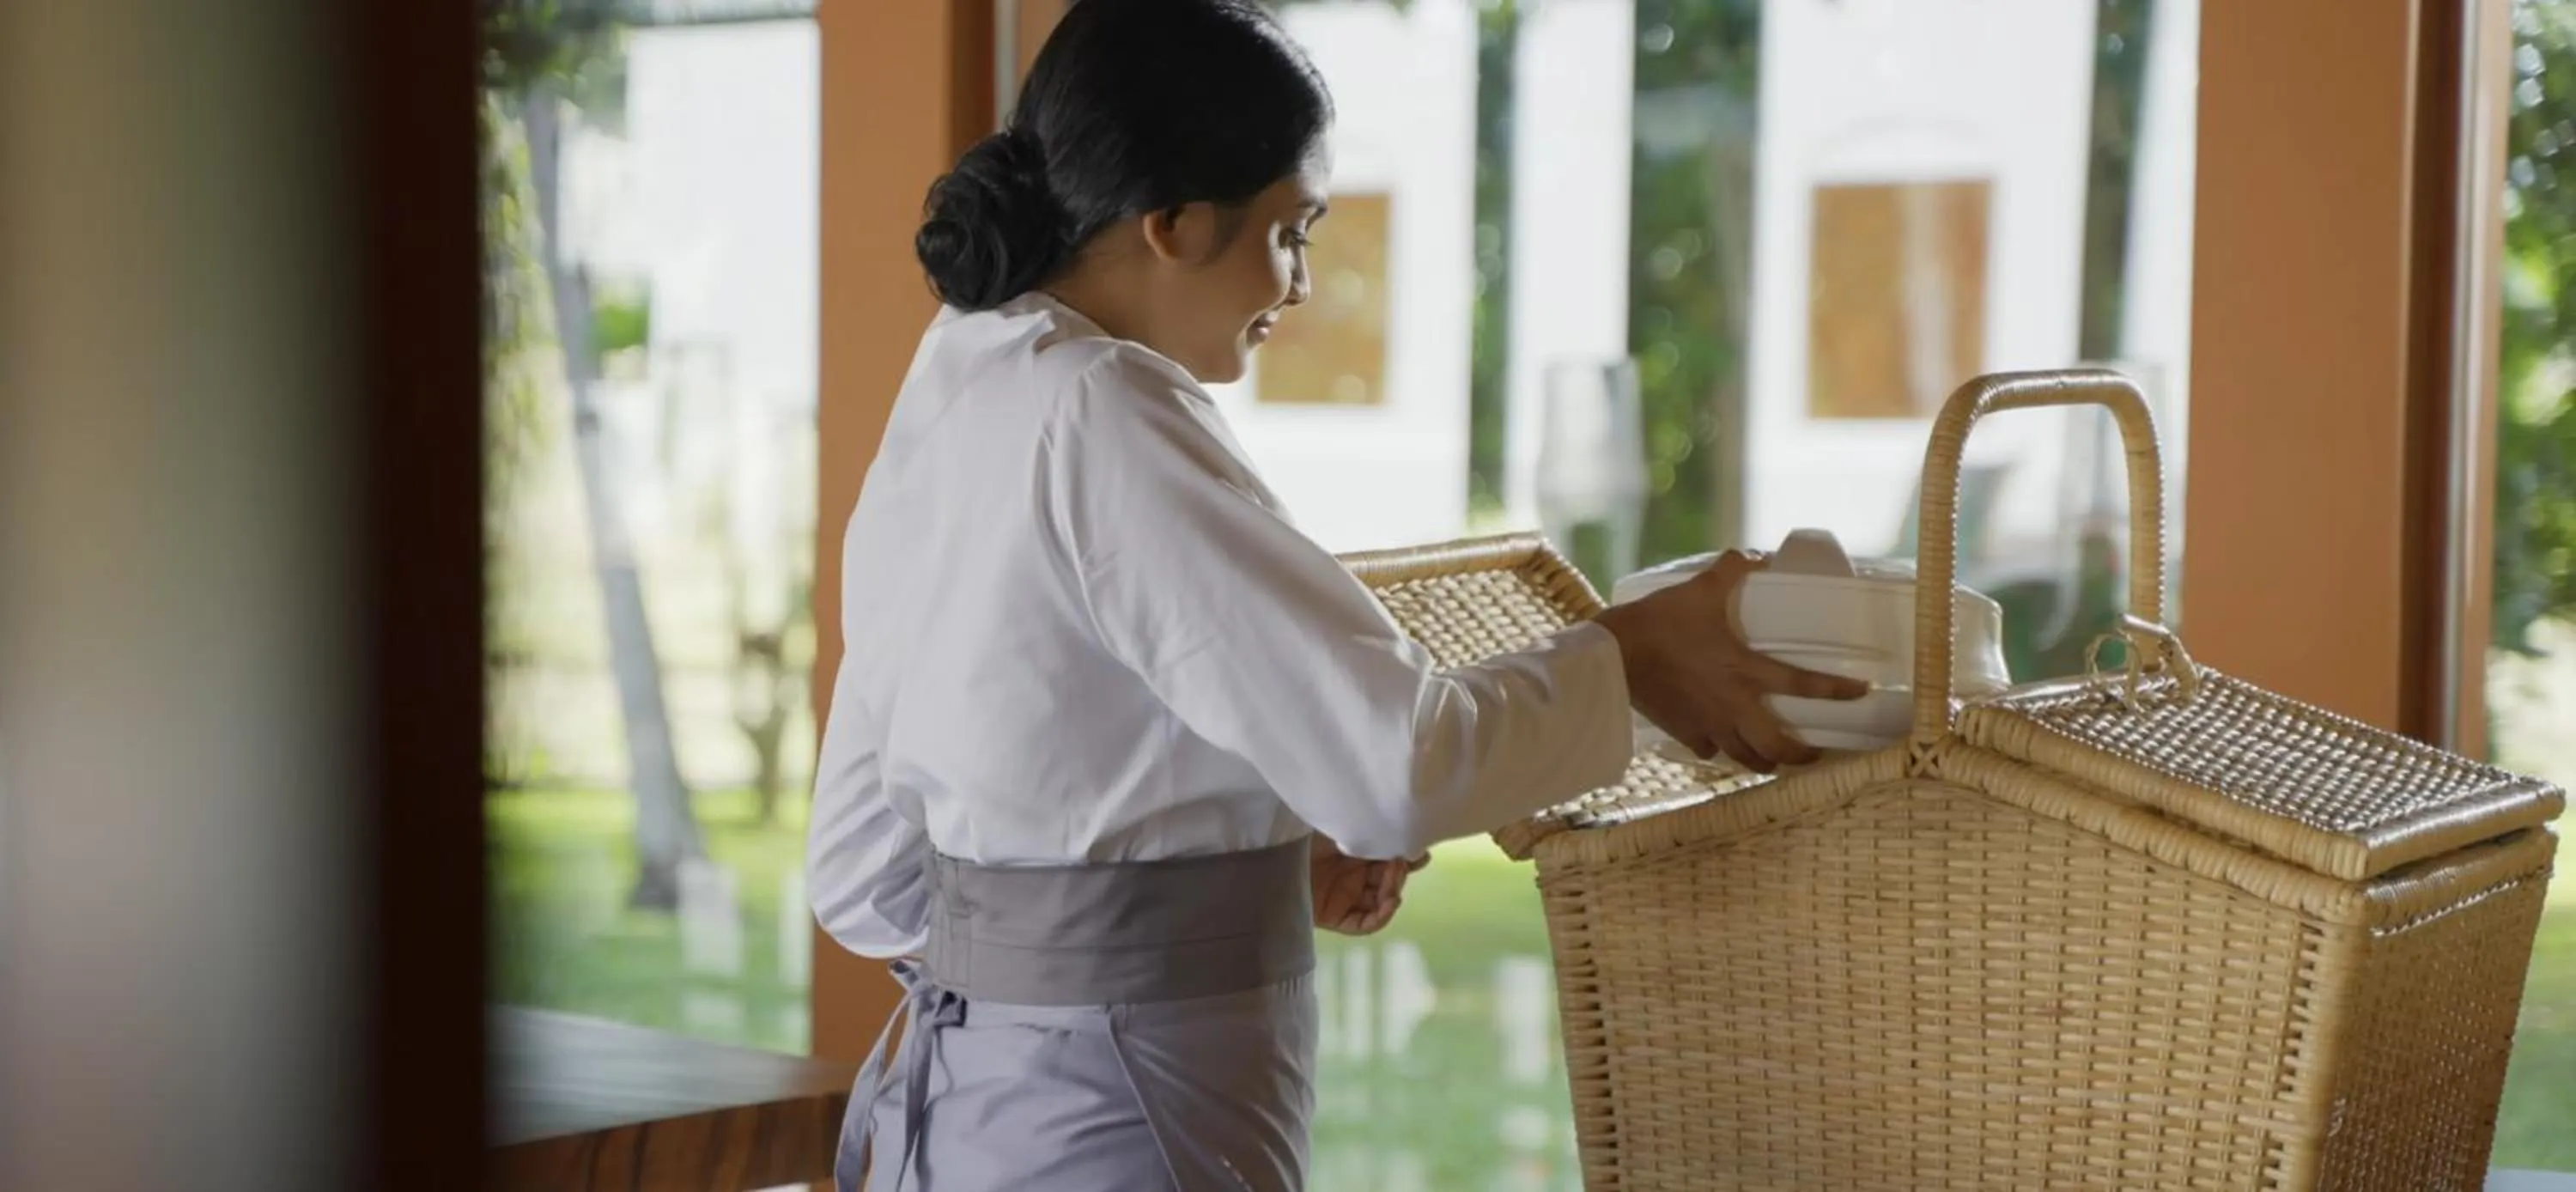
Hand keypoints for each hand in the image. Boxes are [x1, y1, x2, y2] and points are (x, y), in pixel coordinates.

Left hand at [1309, 835, 1428, 935]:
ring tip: (1393, 880)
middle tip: (1400, 861)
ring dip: (1392, 893)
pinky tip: (1390, 902)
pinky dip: (1380, 917)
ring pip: (1380, 903)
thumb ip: (1370, 829)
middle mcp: (1351, 876)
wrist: (1271, 851)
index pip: (1388, 860)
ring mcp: (1344, 897)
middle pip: (1388, 881)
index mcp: (1354, 852)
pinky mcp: (1334, 917)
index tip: (1419, 852)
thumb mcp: (1341, 826)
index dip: (1408, 859)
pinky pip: (1363, 924)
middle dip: (1399, 874)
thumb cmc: (1303, 831)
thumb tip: (1406, 830)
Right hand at [1589, 549, 1871, 772]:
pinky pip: (1710, 751)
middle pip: (1777, 747)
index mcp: (1745, 670)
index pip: (1802, 684)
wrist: (1614, 658)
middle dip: (1800, 756)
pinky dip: (1720, 750)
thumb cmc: (1659, 623)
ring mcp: (1709, 725)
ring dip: (1764, 762)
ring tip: (1773, 760)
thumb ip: (1732, 573)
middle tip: (1814, 753)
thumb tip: (1755, 557)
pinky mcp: (1685, 734)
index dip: (1836, 691)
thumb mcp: (1699, 590)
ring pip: (1746, 759)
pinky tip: (1720, 743)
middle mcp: (1733, 705)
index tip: (1859, 693)